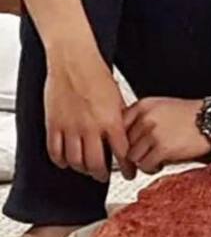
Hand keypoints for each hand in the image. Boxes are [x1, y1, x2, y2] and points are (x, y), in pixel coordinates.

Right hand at [45, 49, 134, 181]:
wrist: (74, 60)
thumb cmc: (97, 73)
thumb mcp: (117, 96)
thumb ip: (120, 117)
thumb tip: (125, 134)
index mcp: (111, 119)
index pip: (122, 153)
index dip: (127, 167)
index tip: (130, 173)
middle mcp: (91, 127)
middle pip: (96, 164)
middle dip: (102, 174)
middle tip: (105, 176)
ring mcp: (71, 128)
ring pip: (75, 162)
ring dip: (82, 170)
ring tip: (87, 169)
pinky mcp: (54, 125)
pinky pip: (55, 152)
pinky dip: (61, 162)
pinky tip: (66, 162)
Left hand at [124, 97, 210, 173]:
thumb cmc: (190, 115)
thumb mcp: (162, 107)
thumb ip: (142, 118)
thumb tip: (124, 138)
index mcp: (144, 105)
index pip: (119, 126)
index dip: (123, 140)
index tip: (127, 147)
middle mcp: (146, 117)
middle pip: (124, 144)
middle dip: (134, 153)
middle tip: (145, 155)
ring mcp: (153, 133)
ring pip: (133, 157)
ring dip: (143, 161)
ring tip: (155, 159)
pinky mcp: (162, 148)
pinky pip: (145, 165)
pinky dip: (152, 167)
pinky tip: (162, 162)